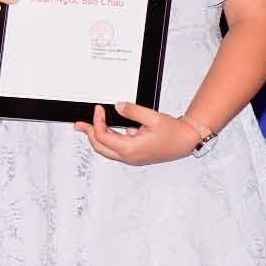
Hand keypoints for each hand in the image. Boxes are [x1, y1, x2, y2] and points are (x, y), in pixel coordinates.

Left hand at [79, 102, 203, 166]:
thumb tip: (117, 107)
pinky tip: (110, 129)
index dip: (97, 122)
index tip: (98, 109)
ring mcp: (132, 158)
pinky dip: (109, 139)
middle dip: (88, 134)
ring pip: (106, 150)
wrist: (186, 141)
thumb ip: (132, 111)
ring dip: (97, 138)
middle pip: (99, 147)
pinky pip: (116, 149)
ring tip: (87, 127)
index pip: (103, 136)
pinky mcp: (135, 156)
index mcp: (130, 149)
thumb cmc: (173, 132)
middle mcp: (129, 157)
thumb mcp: (152, 117)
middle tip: (79, 124)